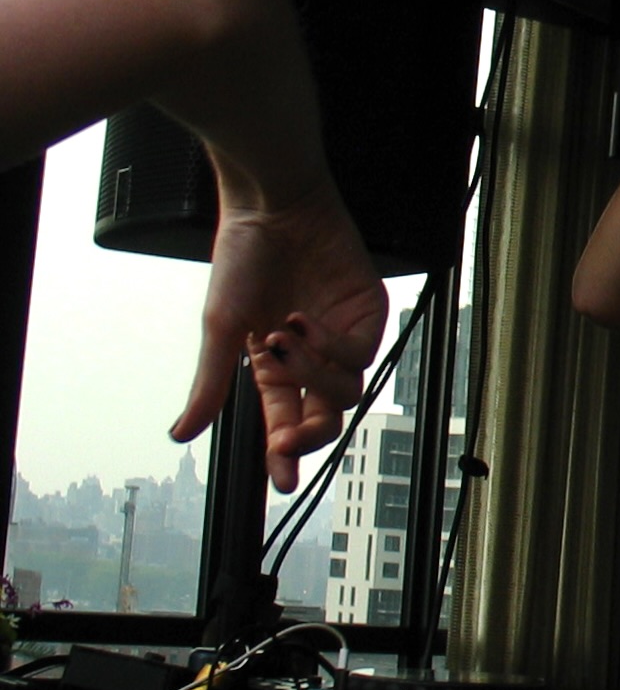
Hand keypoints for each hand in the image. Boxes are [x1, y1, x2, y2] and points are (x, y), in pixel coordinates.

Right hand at [176, 179, 388, 491]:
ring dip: (310, 376)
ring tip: (279, 342)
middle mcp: (311, 358)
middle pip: (325, 416)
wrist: (272, 207)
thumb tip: (182, 433)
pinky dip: (328, 345)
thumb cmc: (243, 259)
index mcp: (274, 368)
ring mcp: (342, 337)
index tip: (281, 483)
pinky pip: (359, 352)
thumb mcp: (221, 328)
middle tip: (287, 436)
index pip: (283, 423)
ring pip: (346, 389)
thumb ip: (211, 383)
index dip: (285, 456)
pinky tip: (302, 321)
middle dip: (309, 432)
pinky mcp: (367, 314)